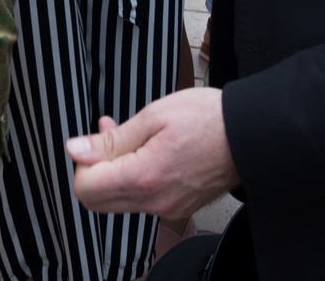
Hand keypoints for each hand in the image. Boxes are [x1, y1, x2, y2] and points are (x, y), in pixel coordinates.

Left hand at [69, 88, 238, 219]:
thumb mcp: (154, 116)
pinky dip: (134, 179)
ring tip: (129, 138)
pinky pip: (141, 201)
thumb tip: (76, 149)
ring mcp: (166, 208)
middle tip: (107, 137)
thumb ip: (112, 139)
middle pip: (96, 201)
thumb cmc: (209, 120)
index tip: (94, 140)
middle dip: (93, 169)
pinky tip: (146, 152)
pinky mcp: (176, 208)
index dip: (83, 161)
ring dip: (114, 172)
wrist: (248, 136)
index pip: (85, 187)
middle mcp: (153, 201)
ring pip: (117, 202)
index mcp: (143, 176)